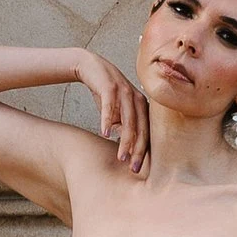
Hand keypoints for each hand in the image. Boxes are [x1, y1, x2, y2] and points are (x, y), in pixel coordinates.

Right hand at [75, 48, 148, 175]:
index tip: (137, 168)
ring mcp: (124, 91)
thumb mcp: (117, 111)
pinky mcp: (110, 86)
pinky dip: (107, 120)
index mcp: (141, 106)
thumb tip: (126, 146)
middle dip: (137, 150)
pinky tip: (105, 134)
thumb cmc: (106, 92)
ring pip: (128, 120)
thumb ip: (124, 126)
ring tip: (121, 157)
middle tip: (133, 168)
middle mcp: (136, 98)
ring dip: (125, 140)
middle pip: (141, 128)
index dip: (142, 151)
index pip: (145, 132)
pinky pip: (109, 106)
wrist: (91, 67)